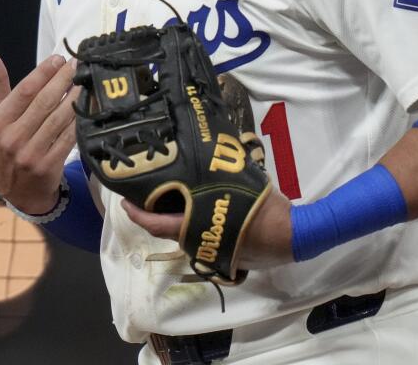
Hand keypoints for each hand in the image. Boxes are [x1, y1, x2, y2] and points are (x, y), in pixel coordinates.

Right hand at [0, 49, 76, 213]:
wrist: (17, 192)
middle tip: (78, 64)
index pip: (24, 91)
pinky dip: (79, 120)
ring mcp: (31, 154)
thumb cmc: (6, 146)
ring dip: (75, 97)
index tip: (58, 59)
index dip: (43, 73)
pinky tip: (87, 106)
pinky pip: (68, 137)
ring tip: (86, 80)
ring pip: (59, 118)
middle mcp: (12, 139)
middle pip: (44, 102)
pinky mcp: (49, 166)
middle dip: (63, 80)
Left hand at [120, 188, 295, 269]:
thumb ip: (219, 180)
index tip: (124, 203)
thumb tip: (208, 161)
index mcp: (198, 228)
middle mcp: (199, 244)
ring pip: (184, 234)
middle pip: (166, 229)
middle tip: (146, 192)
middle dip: (154, 212)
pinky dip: (195, 225)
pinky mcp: (224, 257)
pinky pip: (202, 238)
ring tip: (172, 195)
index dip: (138, 214)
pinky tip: (200, 209)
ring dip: (175, 218)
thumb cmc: (267, 211)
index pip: (157, 224)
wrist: (293, 237)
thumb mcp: (242, 186)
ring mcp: (211, 254)